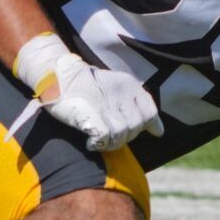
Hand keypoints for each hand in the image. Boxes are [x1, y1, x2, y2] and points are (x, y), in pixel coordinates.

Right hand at [14, 33, 162, 150]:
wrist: (60, 76)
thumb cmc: (88, 86)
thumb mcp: (118, 89)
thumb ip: (139, 106)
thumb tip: (160, 133)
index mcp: (129, 86)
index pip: (150, 112)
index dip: (147, 125)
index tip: (136, 131)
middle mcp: (121, 94)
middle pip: (136, 126)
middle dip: (126, 136)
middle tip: (110, 133)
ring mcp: (106, 104)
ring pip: (122, 133)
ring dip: (112, 142)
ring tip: (100, 138)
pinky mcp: (91, 115)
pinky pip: (106, 136)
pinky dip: (100, 143)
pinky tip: (91, 141)